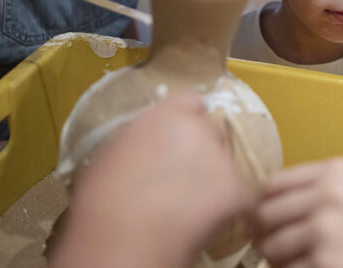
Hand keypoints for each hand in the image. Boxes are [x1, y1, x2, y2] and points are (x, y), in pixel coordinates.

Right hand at [52, 92, 255, 267]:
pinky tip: (203, 226)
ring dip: (215, 184)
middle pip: (212, 134)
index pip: (191, 102)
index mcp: (165, 114)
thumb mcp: (113, 154)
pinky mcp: (238, 188)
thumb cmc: (102, 202)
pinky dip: (229, 212)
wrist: (123, 239)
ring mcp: (221, 157)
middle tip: (185, 183)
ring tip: (189, 210)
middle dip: (203, 154)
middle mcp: (198, 127)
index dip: (188, 122)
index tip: (180, 142)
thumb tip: (148, 145)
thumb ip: (139, 139)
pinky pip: (240, 199)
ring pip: (226, 167)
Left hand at [253, 158, 342, 267]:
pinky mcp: (325, 264)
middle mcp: (328, 194)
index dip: (265, 208)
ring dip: (282, 263)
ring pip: (271, 250)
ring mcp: (326, 230)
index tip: (270, 224)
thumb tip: (257, 212)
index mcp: (335, 171)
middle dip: (270, 237)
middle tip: (289, 251)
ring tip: (311, 263)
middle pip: (263, 216)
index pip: (270, 185)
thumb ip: (314, 192)